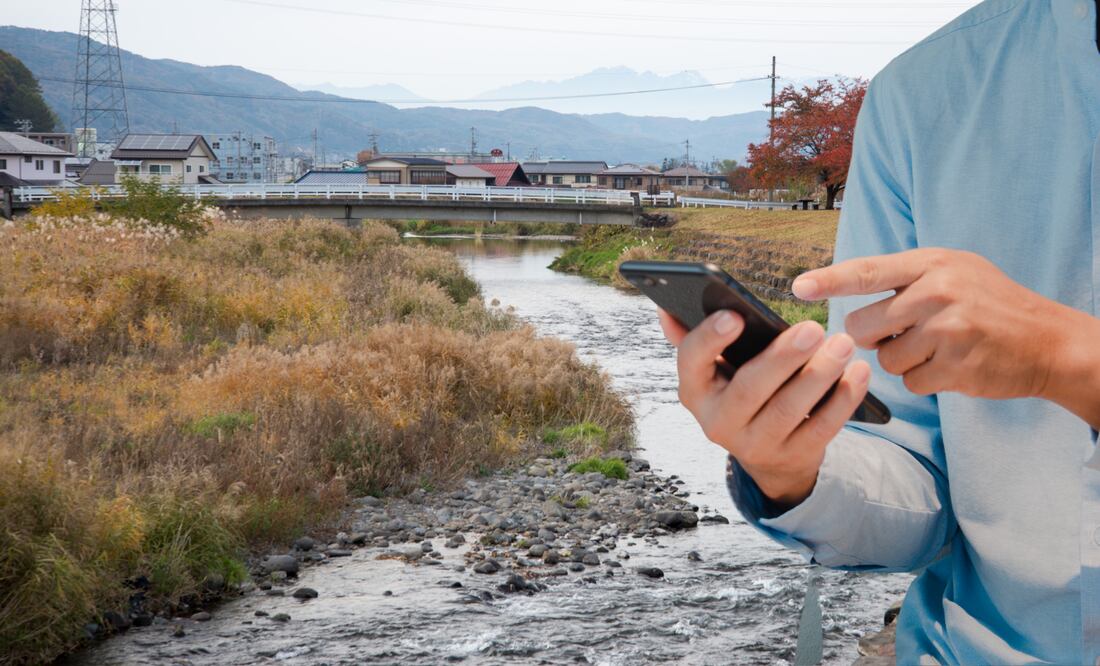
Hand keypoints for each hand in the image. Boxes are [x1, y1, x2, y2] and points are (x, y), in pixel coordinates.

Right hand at [658, 308, 870, 507]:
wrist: (769, 455)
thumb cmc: (739, 391)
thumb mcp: (714, 371)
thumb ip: (694, 338)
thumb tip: (666, 307)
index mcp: (694, 390)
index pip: (692, 363)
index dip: (710, 340)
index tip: (734, 315)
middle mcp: (718, 422)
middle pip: (749, 388)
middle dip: (782, 357)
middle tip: (813, 327)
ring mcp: (755, 444)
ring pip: (788, 409)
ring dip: (819, 375)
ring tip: (843, 344)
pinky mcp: (793, 456)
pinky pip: (821, 428)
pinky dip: (843, 400)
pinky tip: (858, 373)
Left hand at [794, 248, 1099, 426]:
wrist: (1048, 341)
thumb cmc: (989, 305)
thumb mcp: (954, 272)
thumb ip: (905, 279)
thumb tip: (845, 295)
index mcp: (933, 263)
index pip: (867, 271)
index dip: (829, 279)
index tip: (797, 286)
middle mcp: (938, 292)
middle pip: (862, 325)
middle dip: (872, 336)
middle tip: (903, 332)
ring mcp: (948, 330)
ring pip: (884, 358)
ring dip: (902, 360)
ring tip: (937, 347)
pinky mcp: (957, 366)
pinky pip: (910, 381)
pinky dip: (924, 380)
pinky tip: (950, 366)